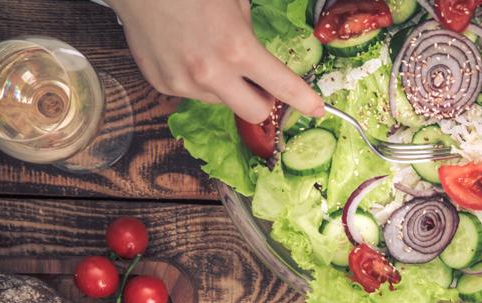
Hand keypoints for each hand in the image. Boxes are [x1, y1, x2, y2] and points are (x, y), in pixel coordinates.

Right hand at [107, 0, 323, 122]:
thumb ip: (250, 37)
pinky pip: (195, 93)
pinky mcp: (164, 85)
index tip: (317, 109)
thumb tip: (259, 60)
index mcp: (238, 49)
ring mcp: (185, 83)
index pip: (283, 88)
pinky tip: (187, 53)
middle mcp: (212, 74)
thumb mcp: (235, 5)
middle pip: (255, 113)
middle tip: (261, 86)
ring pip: (223, 102)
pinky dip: (199, 80)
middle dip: (264, 102)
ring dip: (228, 88)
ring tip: (210, 54)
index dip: (304, 101)